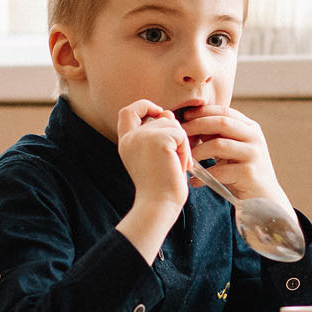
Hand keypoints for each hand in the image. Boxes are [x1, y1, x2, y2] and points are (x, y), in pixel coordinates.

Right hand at [114, 101, 190, 261]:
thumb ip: (155, 134)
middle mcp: (131, 137)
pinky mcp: (159, 140)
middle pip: (162, 117)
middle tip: (174, 158)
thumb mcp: (152, 156)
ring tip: (174, 164)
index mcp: (126, 142)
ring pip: (174, 124)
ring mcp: (144, 137)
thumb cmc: (160, 186)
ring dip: (181, 144)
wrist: (159, 205)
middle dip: (175, 134)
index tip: (158, 114)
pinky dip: (185, 150)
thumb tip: (167, 114)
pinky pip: (181, 134)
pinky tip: (179, 165)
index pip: (128, 111)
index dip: (145, 106)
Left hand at [182, 104, 291, 210]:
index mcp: (250, 128)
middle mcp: (254, 138)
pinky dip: (203, 176)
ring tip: (188, 159)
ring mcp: (253, 155)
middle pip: (221, 122)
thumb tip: (191, 122)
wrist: (264, 198)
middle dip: (197, 125)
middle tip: (181, 132)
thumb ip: (218, 135)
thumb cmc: (242, 172)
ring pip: (219, 145)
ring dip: (198, 151)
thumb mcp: (233, 149)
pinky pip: (219, 171)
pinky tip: (195, 182)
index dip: (202, 112)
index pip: (224, 111)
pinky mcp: (248, 174)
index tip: (184, 116)